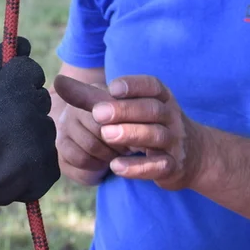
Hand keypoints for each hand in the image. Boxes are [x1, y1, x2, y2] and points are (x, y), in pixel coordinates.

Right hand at [0, 37, 58, 206]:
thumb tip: (24, 42)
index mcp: (15, 89)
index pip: (31, 69)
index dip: (15, 80)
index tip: (2, 93)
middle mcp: (35, 113)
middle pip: (40, 98)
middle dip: (24, 105)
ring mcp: (44, 144)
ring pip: (43, 126)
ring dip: (28, 132)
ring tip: (2, 146)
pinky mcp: (49, 169)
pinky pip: (46, 154)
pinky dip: (33, 158)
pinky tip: (11, 163)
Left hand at [58, 74, 206, 190]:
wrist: (192, 155)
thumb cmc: (150, 123)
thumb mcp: (125, 108)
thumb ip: (91, 97)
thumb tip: (57, 82)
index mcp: (161, 97)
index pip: (152, 85)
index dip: (133, 85)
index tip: (112, 87)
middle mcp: (171, 116)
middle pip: (151, 109)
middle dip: (125, 110)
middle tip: (98, 114)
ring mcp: (174, 141)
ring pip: (156, 135)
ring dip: (131, 134)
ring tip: (106, 135)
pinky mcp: (173, 166)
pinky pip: (159, 166)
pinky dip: (139, 167)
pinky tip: (117, 167)